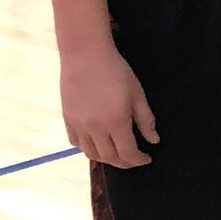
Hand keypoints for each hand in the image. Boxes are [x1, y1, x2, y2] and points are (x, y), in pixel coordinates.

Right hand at [63, 44, 156, 168]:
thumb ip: (145, 119)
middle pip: (109, 157)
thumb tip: (153, 140)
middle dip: (124, 163)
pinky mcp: (67, 119)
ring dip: (105, 158)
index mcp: (116, 123)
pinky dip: (87, 147)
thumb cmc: (116, 71)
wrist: (85, 56)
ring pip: (90, 153)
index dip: (138, 160)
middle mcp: (95, 129)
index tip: (147, 159)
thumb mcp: (137, 94)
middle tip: (134, 159)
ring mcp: (78, 125)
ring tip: (116, 154)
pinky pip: (75, 142)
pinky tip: (96, 142)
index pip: (128, 153)